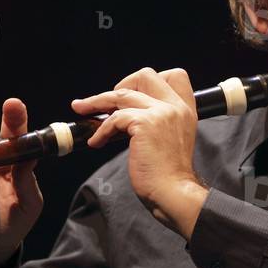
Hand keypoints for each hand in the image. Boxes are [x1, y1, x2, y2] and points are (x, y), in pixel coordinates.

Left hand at [71, 68, 207, 238]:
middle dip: (122, 85)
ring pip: (122, 93)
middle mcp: (175, 107)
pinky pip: (114, 118)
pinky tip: (97, 143)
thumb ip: (160, 122)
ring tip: (83, 110)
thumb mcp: (173, 139)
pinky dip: (101, 130)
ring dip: (97, 102)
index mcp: (185, 109)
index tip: (133, 95)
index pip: (175, 75)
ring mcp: (161, 113)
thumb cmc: (169, 174)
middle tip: (108, 104)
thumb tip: (129, 113)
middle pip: (146, 74)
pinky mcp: (145, 124)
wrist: (174, 192)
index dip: (149, 81)